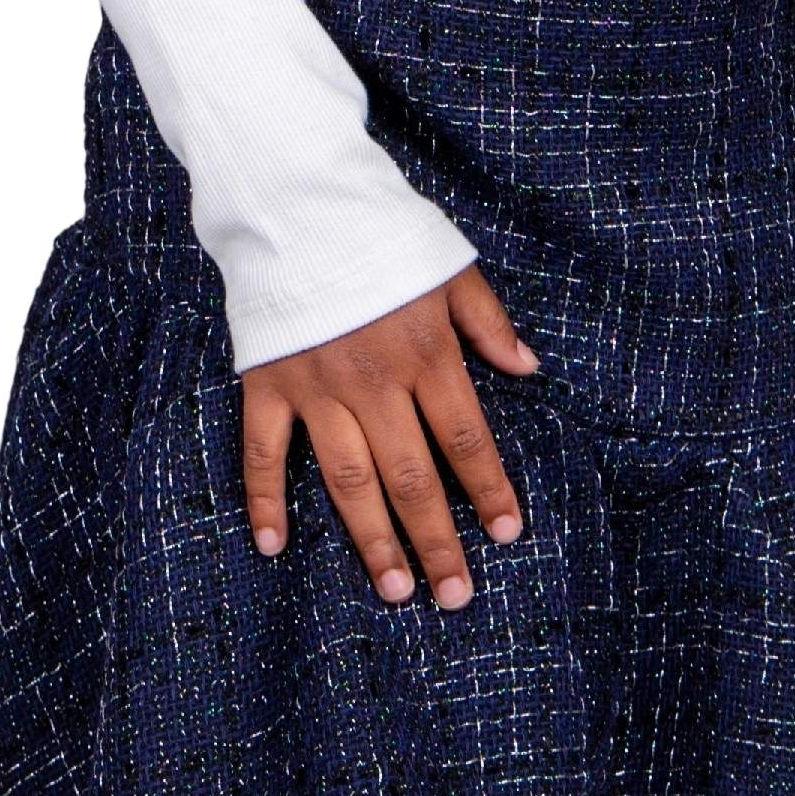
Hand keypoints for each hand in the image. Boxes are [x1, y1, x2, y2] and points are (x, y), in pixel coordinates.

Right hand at [241, 263, 538, 607]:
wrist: (296, 199)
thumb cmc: (379, 231)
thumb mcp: (447, 266)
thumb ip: (487, 322)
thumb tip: (529, 368)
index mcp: (424, 352)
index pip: (466, 437)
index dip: (488, 489)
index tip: (506, 534)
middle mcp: (373, 381)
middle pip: (412, 476)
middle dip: (437, 541)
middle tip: (455, 596)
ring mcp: (317, 387)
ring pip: (349, 480)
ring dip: (373, 539)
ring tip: (396, 590)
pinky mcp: (268, 383)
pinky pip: (265, 451)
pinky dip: (265, 498)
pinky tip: (273, 544)